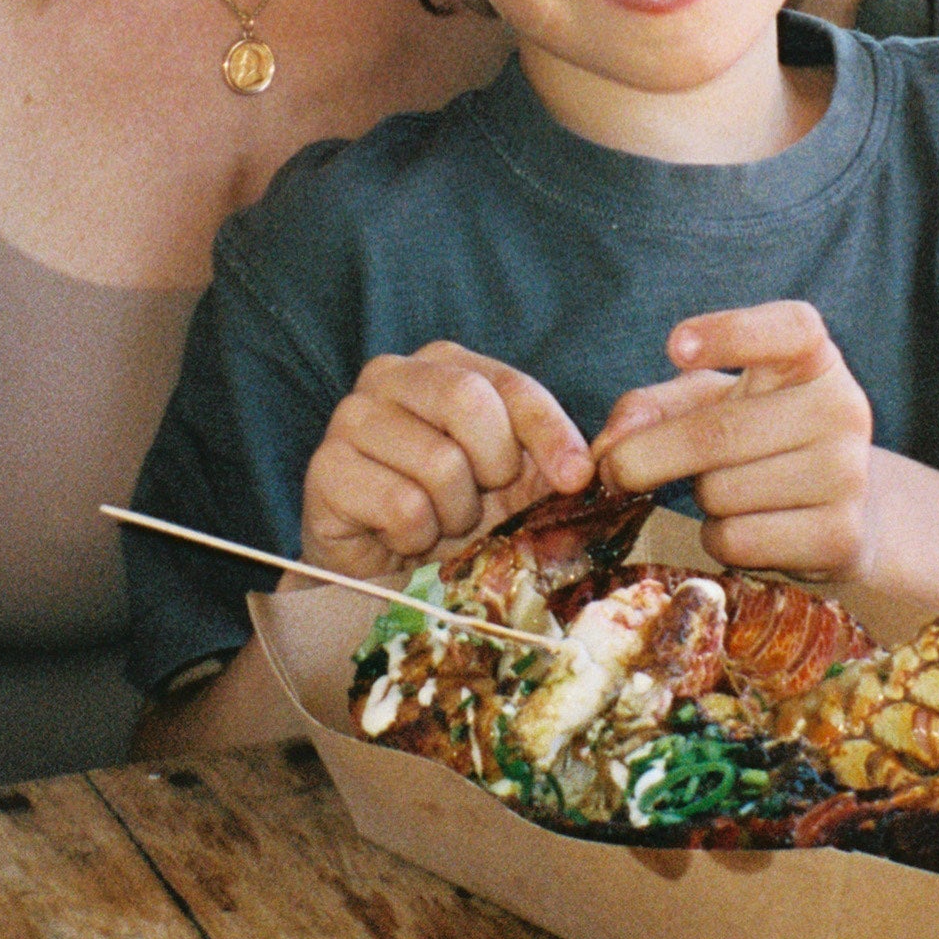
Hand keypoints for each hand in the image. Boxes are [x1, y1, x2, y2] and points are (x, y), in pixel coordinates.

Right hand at [298, 343, 593, 583]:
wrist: (383, 574)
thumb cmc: (453, 517)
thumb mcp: (516, 484)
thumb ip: (561, 460)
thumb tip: (613, 456)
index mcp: (443, 364)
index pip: (509, 384)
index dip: (550, 432)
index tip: (577, 477)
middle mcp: (390, 376)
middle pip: (467, 401)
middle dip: (494, 467)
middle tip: (484, 504)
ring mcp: (350, 418)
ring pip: (438, 462)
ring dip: (454, 513)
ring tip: (439, 523)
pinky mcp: (324, 470)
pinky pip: (401, 505)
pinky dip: (416, 536)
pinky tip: (403, 537)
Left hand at [594, 301, 875, 580]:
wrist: (843, 507)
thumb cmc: (760, 439)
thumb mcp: (711, 403)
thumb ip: (653, 407)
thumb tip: (610, 445)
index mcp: (814, 358)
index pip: (789, 329)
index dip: (731, 333)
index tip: (675, 347)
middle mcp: (842, 408)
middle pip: (719, 432)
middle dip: (649, 456)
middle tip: (615, 470)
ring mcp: (847, 474)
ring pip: (723, 493)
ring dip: (700, 498)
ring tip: (725, 489)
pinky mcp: (840, 536)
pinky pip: (740, 540)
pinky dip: (719, 538)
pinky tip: (743, 524)